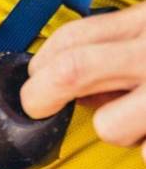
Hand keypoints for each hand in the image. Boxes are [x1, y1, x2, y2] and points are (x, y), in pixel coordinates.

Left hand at [21, 2, 145, 161]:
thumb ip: (118, 47)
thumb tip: (74, 84)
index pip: (72, 38)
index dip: (40, 65)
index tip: (34, 80)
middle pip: (70, 71)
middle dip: (39, 97)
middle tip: (38, 108)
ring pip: (108, 126)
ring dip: (117, 129)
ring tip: (142, 118)